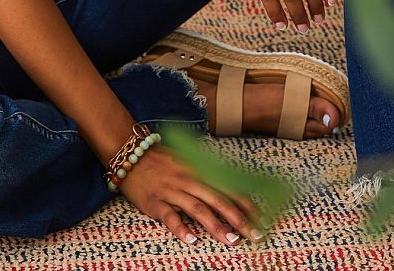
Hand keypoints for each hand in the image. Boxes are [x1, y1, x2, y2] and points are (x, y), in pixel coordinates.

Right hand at [116, 141, 265, 246]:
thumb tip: (231, 187)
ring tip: (232, 240)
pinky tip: (192, 241)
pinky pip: (170, 217)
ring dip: (216, 225)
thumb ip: (206, 174)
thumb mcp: (187, 161)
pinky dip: (181, 229)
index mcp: (198, 170)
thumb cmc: (162, 160)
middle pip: (218, 200)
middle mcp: (188, 179)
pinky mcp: (155, 202)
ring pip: (198, 209)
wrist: (131, 154)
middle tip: (255, 235)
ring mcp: (172, 191)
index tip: (262, 218)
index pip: (228, 188)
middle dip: (239, 219)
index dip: (246, 204)